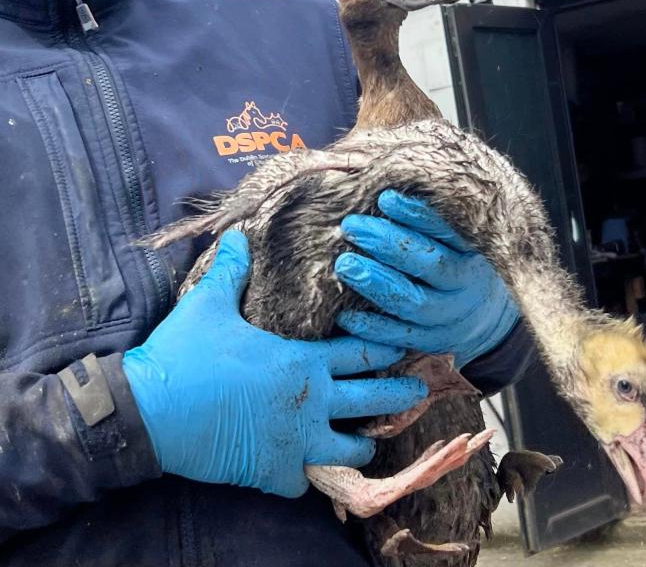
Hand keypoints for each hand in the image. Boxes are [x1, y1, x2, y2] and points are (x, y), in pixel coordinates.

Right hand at [122, 231, 426, 496]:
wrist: (150, 410)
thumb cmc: (185, 353)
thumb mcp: (209, 304)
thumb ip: (231, 271)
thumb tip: (236, 236)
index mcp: (302, 360)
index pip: (362, 351)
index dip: (388, 346)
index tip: (407, 344)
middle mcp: (310, 401)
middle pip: (373, 400)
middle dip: (402, 395)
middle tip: (420, 393)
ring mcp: (295, 441)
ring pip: (350, 450)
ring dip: (361, 444)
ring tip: (368, 440)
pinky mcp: (273, 473)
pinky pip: (305, 483)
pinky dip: (306, 477)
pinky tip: (305, 470)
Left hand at [335, 190, 518, 368]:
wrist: (483, 318)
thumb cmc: (457, 262)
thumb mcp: (458, 239)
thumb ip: (429, 219)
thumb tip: (382, 183)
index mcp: (471, 251)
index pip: (447, 231)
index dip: (417, 215)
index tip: (385, 198)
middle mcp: (462, 285)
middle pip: (429, 264)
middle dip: (388, 244)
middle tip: (352, 226)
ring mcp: (446, 317)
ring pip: (412, 301)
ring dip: (375, 283)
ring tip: (344, 265)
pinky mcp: (428, 341)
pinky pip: (398, 336)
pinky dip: (371, 326)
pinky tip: (344, 313)